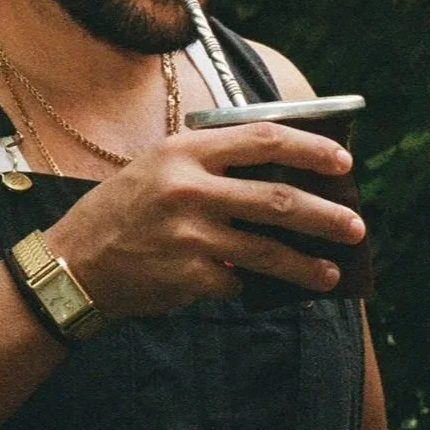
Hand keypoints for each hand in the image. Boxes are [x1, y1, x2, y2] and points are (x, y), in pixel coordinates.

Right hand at [44, 120, 364, 317]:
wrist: (75, 263)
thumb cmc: (122, 211)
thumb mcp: (158, 167)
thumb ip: (210, 162)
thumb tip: (281, 173)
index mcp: (185, 152)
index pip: (264, 140)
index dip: (310, 149)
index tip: (342, 162)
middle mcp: (189, 189)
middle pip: (278, 199)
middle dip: (326, 215)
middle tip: (354, 226)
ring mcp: (190, 235)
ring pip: (269, 250)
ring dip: (308, 264)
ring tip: (331, 273)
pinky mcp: (189, 275)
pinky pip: (239, 280)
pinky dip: (252, 284)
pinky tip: (263, 289)